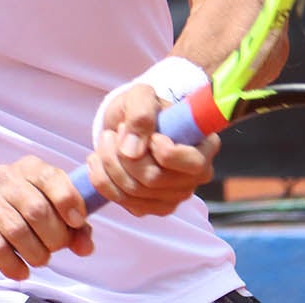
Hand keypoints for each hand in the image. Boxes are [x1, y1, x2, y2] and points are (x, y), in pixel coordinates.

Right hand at [0, 156, 93, 279]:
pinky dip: (13, 264)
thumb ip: (74, 227)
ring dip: (35, 252)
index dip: (68, 201)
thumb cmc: (23, 213)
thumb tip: (85, 246)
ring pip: (16, 229)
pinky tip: (22, 270)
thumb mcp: (52, 213)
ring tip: (41, 259)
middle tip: (56, 248)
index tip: (77, 222)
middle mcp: (6, 176)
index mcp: (30, 168)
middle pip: (36, 209)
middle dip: (54, 236)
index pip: (51, 178)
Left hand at [86, 83, 219, 215]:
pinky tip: (99, 160)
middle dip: (122, 155)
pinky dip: (102, 180)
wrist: (127, 125)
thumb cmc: (142, 108)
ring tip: (105, 141)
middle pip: (154, 179)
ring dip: (109, 164)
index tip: (147, 133)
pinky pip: (123, 201)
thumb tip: (132, 151)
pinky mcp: (152, 207)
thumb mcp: (141, 96)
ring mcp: (175, 195)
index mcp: (205, 147)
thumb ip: (141, 113)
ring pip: (134, 192)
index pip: (192, 164)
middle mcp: (196, 176)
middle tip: (111, 133)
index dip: (162, 150)